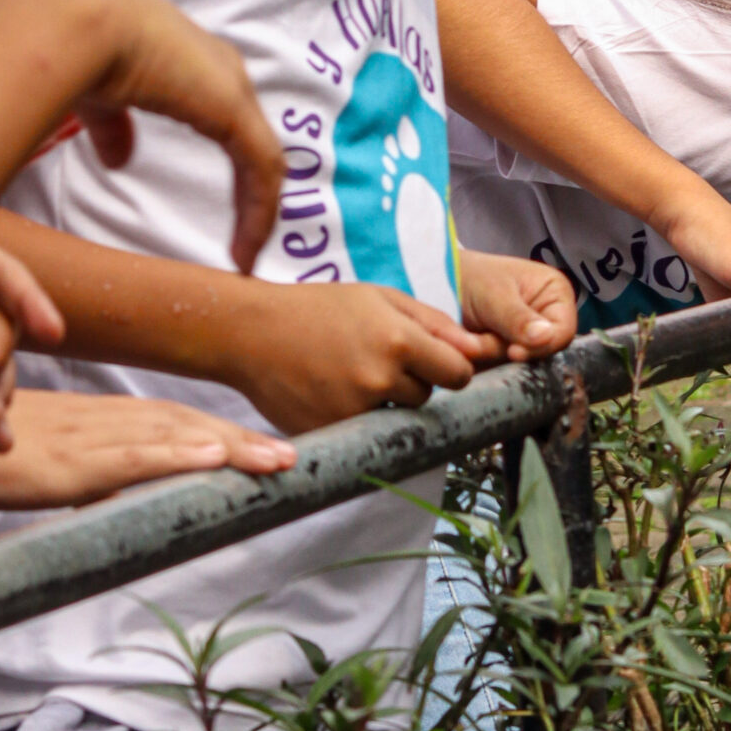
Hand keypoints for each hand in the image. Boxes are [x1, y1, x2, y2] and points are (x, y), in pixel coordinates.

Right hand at [0, 388, 295, 508]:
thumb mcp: (22, 466)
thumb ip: (67, 478)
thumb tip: (104, 500)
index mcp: (83, 422)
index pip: (164, 423)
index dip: (216, 432)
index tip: (264, 448)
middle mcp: (89, 423)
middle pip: (179, 425)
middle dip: (240, 440)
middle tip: (296, 456)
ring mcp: (76, 441)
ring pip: (167, 437)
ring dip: (229, 446)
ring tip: (278, 460)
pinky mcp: (58, 465)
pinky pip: (125, 458)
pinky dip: (174, 455)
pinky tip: (212, 457)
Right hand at [78, 0, 283, 270]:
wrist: (78, 22)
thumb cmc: (78, 49)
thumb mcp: (98, 100)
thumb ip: (114, 129)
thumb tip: (119, 162)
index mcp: (193, 65)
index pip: (231, 122)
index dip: (234, 168)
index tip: (228, 214)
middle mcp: (222, 72)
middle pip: (254, 143)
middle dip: (255, 193)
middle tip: (247, 241)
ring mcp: (231, 89)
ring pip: (264, 161)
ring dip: (259, 213)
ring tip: (246, 259)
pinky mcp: (233, 109)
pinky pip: (261, 170)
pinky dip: (259, 213)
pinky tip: (246, 251)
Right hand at [224, 280, 497, 430]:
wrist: (251, 333)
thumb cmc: (318, 308)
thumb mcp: (380, 298)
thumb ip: (434, 323)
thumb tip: (479, 350)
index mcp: (399, 340)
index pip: (459, 374)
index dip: (449, 369)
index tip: (434, 362)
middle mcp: (380, 379)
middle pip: (427, 397)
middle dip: (412, 382)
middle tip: (374, 359)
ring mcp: (356, 410)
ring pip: (398, 417)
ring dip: (386, 402)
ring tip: (350, 373)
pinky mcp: (335, 432)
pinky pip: (367, 432)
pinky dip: (358, 417)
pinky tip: (332, 391)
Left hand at [458, 251, 577, 360]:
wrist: (432, 284)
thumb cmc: (466, 276)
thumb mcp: (493, 294)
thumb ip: (517, 318)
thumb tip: (546, 337)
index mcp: (555, 295)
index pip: (563, 332)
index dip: (542, 346)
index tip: (513, 352)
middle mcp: (546, 320)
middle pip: (541, 353)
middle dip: (506, 351)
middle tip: (477, 342)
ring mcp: (525, 341)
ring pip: (519, 365)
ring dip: (490, 357)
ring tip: (466, 339)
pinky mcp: (504, 356)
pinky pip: (500, 371)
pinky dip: (481, 364)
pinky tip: (466, 347)